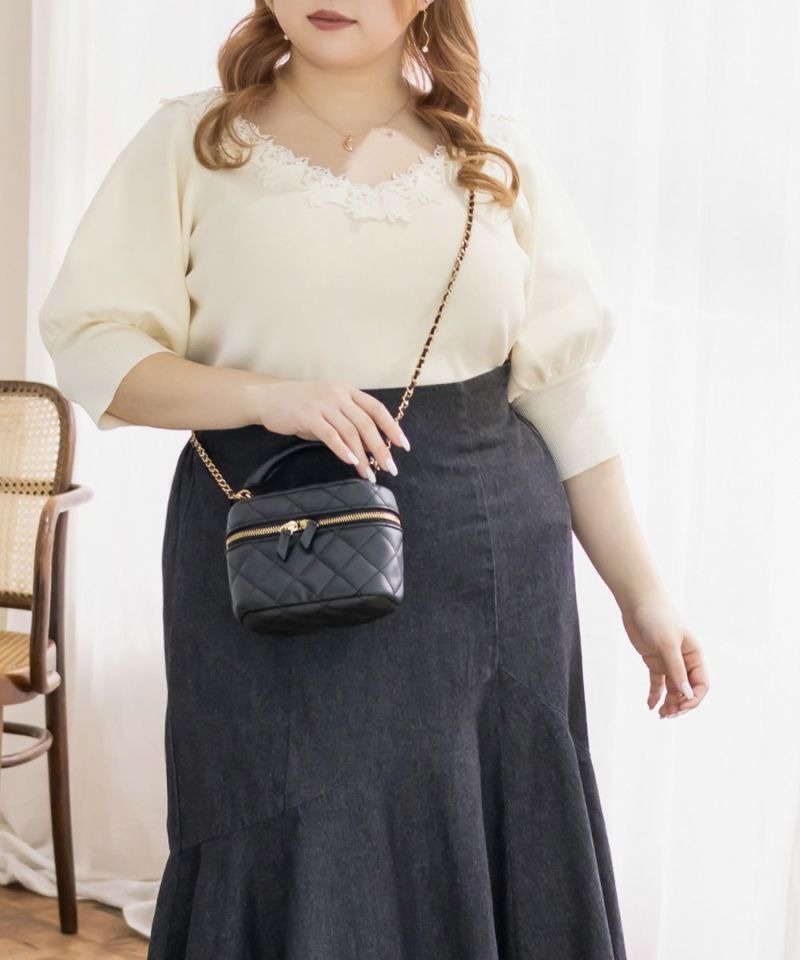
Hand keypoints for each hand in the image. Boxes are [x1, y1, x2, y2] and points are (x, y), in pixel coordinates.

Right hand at [242, 378, 410, 480]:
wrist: (267, 398)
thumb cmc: (300, 406)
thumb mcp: (328, 409)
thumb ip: (346, 423)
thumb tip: (367, 447)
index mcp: (348, 391)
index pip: (377, 409)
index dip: (392, 427)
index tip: (403, 446)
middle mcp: (338, 394)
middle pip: (367, 424)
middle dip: (381, 448)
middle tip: (390, 468)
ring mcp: (323, 404)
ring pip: (351, 432)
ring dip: (363, 456)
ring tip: (369, 473)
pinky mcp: (308, 415)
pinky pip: (330, 435)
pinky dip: (342, 449)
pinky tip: (351, 462)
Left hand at [618, 589, 709, 718]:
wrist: (638, 603)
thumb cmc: (657, 618)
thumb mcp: (667, 644)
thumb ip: (677, 669)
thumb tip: (687, 694)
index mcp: (695, 656)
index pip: (702, 684)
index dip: (694, 699)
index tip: (681, 707)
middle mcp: (684, 661)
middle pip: (687, 690)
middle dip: (681, 705)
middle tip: (668, 715)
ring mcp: (669, 662)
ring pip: (673, 689)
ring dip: (669, 703)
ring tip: (660, 715)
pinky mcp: (654, 661)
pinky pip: (658, 683)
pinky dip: (656, 695)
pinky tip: (650, 706)